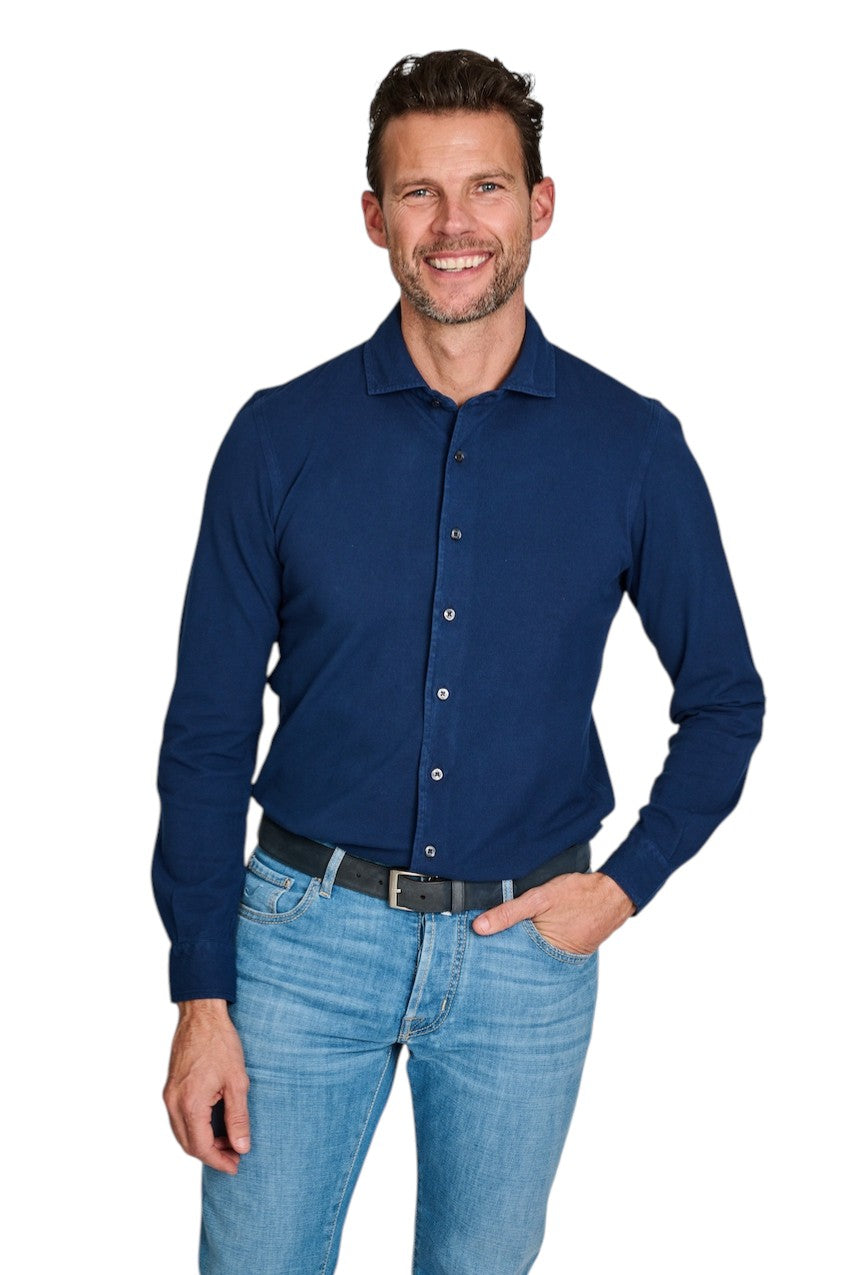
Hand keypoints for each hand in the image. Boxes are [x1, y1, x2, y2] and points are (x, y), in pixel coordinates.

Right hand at [163, 999, 249, 1174]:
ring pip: (182, 1133)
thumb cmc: (221, 1043)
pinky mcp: (170, 1088)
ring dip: (203, 1142)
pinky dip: (195, 1128)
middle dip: (211, 1155)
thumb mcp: (237, 1082)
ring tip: (228, 1141)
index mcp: (190, 1103)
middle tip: (235, 1156)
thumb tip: (242, 1147)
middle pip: (188, 1144)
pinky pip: (179, 1119)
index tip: (236, 1166)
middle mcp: (173, 1103)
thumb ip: (238, 1118)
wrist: (202, 1015)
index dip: (219, 1161)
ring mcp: (169, 1095)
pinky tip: (214, 1124)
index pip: (201, 1147)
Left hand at [472, 871, 635, 953]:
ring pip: (531, 957)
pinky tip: (528, 937)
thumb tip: (479, 927)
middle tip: (482, 952)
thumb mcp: (539, 898)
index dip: (492, 956)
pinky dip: (535, 946)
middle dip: (504, 956)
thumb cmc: (578, 895)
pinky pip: (545, 952)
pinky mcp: (567, 953)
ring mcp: (561, 959)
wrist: (614, 895)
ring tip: (501, 945)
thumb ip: (509, 913)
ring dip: (519, 950)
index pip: (509, 962)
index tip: (474, 952)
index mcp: (542, 954)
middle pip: (519, 962)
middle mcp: (552, 964)